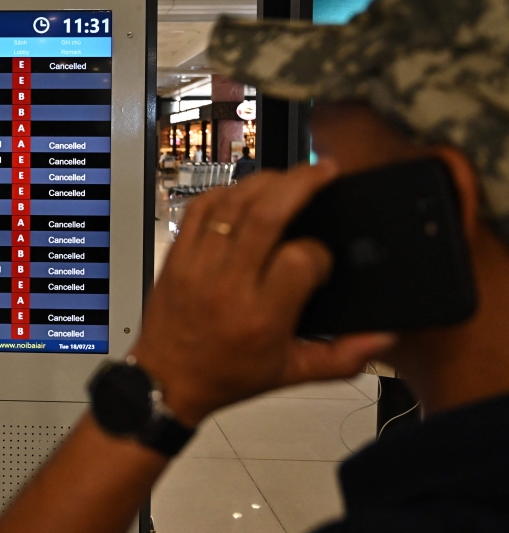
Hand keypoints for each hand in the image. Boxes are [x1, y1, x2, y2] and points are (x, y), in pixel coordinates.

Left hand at [133, 162, 394, 426]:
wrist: (167, 380)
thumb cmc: (227, 375)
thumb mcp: (291, 374)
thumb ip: (342, 358)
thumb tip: (383, 337)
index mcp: (261, 316)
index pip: (299, 260)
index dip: (319, 252)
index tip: (320, 258)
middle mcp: (228, 285)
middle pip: (265, 215)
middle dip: (301, 183)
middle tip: (322, 170)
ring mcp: (198, 265)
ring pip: (232, 204)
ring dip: (265, 181)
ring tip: (289, 176)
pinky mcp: (176, 255)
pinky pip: (198, 208)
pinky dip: (224, 191)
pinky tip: (245, 191)